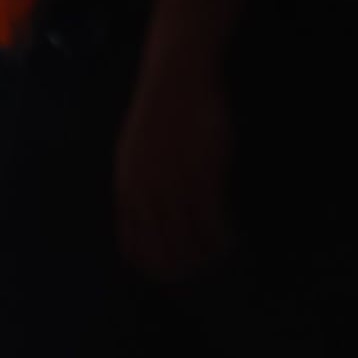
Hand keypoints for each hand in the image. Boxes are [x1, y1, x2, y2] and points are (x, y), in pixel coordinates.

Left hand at [111, 54, 230, 288]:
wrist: (175, 77)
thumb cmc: (157, 114)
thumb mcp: (132, 154)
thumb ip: (134, 189)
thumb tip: (139, 221)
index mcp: (126, 189)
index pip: (134, 247)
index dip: (153, 268)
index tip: (170, 280)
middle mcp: (145, 193)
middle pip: (163, 250)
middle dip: (183, 270)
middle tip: (201, 276)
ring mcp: (174, 184)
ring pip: (189, 238)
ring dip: (206, 256)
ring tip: (219, 259)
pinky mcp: (202, 174)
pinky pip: (211, 219)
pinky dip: (222, 235)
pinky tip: (231, 240)